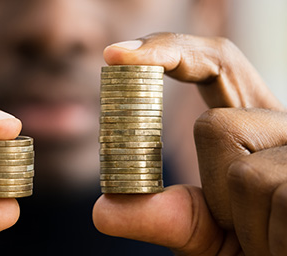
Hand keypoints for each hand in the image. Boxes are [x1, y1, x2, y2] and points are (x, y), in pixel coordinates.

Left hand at [93, 33, 286, 254]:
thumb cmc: (250, 254)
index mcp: (253, 131)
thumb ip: (164, 218)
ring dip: (243, 223)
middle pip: (215, 125)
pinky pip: (272, 194)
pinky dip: (267, 236)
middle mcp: (283, 130)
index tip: (117, 57)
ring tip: (268, 243)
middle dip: (214, 187)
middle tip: (241, 231)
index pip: (217, 66)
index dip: (169, 50)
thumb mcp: (206, 239)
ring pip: (242, 172)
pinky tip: (283, 245)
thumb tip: (104, 210)